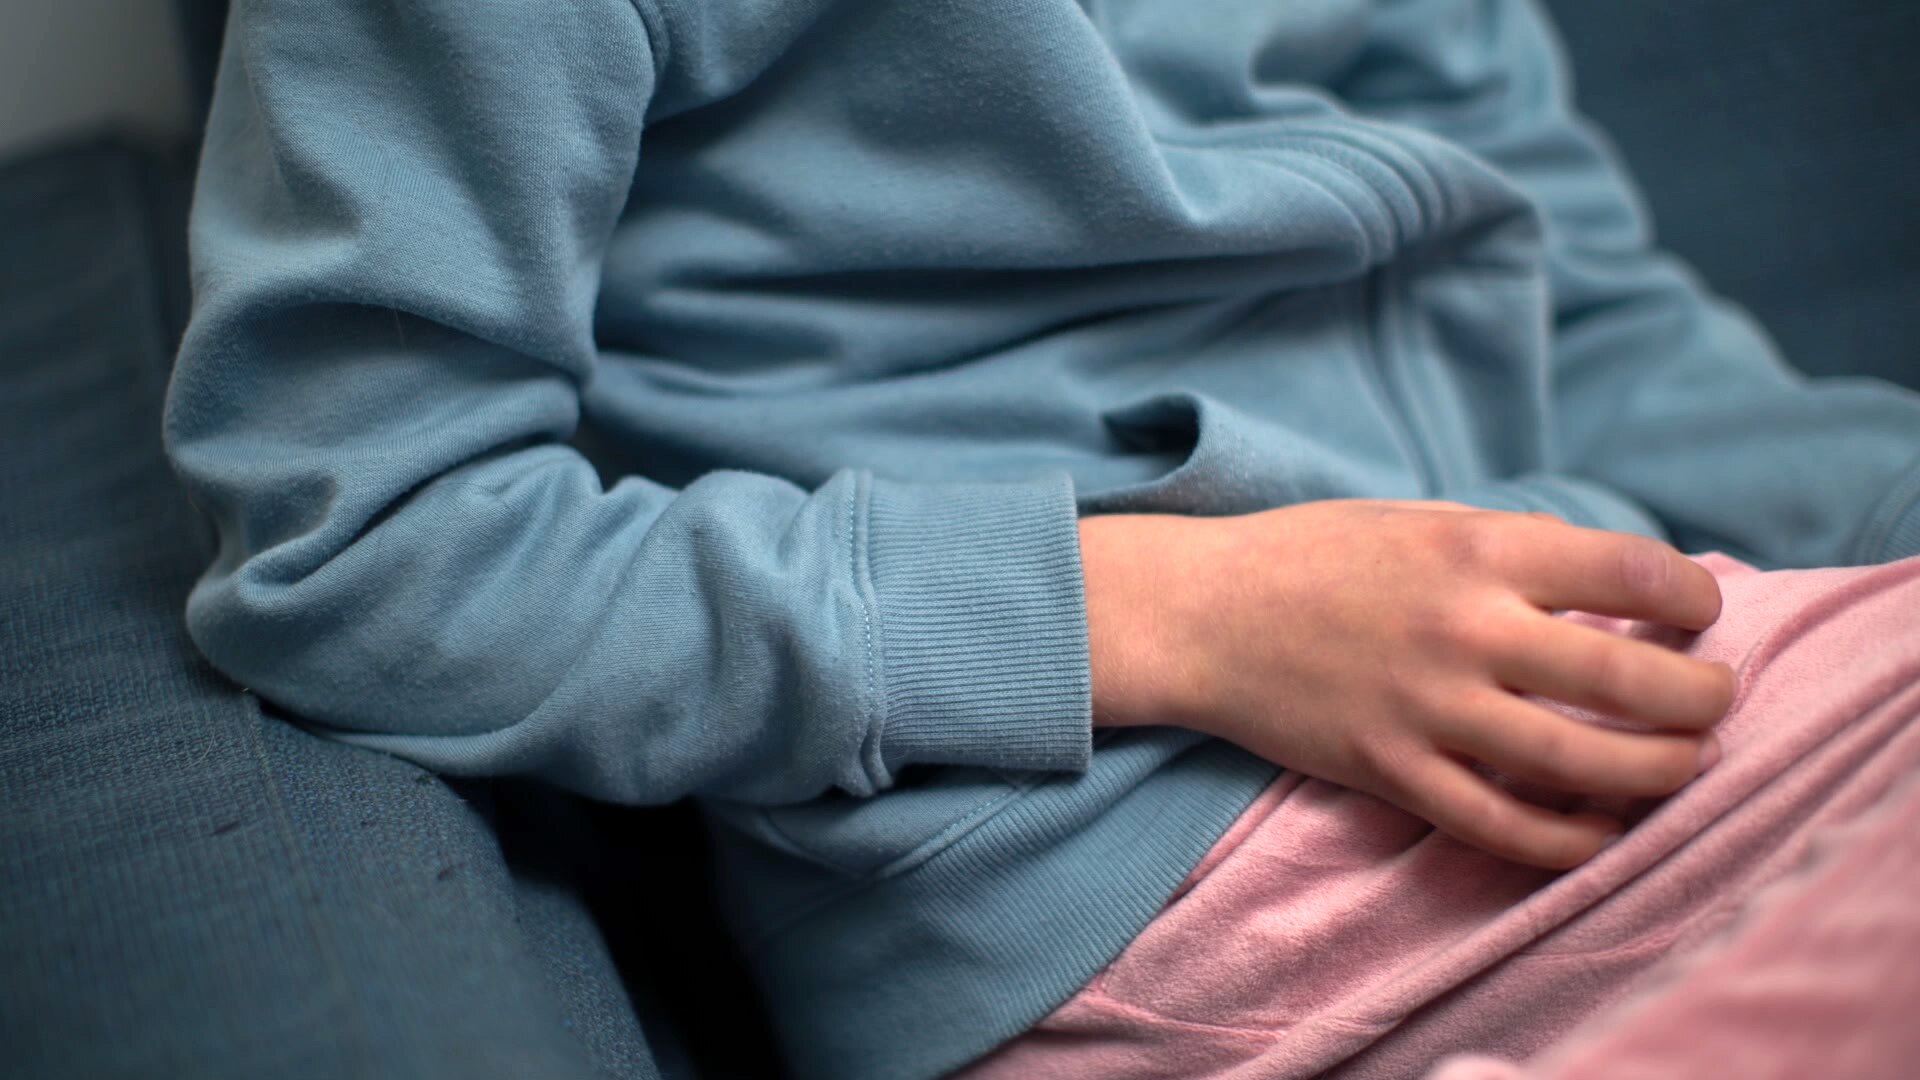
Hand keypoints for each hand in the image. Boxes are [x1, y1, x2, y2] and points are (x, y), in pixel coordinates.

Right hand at [1078, 500, 1736, 868]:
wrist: (1203, 612)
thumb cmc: (1314, 556)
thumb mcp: (1421, 520)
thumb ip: (1514, 550)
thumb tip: (1615, 588)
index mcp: (1477, 550)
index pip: (1634, 571)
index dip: (1692, 595)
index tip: (1699, 613)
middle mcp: (1464, 628)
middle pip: (1631, 679)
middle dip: (1702, 698)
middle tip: (1714, 700)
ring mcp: (1428, 708)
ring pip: (1583, 764)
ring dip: (1658, 771)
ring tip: (1677, 762)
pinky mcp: (1392, 771)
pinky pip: (1503, 826)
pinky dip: (1568, 840)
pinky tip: (1598, 830)